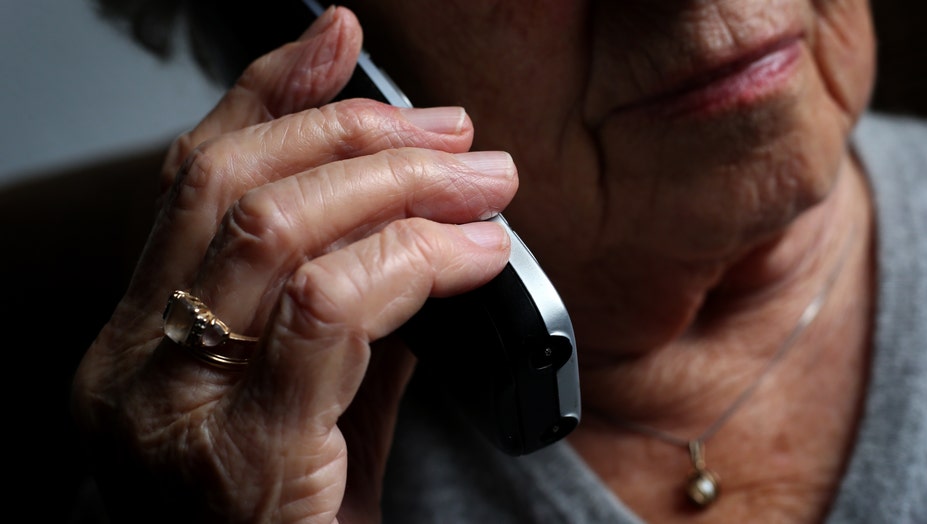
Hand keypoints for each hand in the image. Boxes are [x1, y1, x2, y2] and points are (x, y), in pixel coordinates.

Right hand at [72, 7, 516, 522]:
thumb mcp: (311, 416)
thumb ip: (342, 327)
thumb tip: (410, 236)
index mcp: (137, 351)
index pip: (193, 183)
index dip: (268, 96)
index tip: (334, 40)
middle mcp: (132, 374)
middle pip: (235, 190)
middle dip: (357, 138)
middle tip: (454, 137)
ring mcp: (171, 415)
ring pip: (277, 232)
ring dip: (395, 187)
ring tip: (478, 183)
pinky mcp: (242, 461)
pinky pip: (329, 312)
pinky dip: (411, 260)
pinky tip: (474, 256)